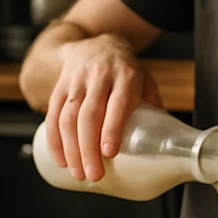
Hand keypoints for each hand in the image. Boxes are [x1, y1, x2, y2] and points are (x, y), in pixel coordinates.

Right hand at [45, 34, 162, 181]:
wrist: (96, 43)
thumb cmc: (126, 71)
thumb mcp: (145, 81)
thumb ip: (152, 108)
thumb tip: (165, 144)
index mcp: (125, 76)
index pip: (117, 103)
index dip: (111, 128)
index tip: (109, 153)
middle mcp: (99, 77)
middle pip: (89, 115)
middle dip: (88, 148)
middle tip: (94, 174)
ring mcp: (76, 81)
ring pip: (68, 117)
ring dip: (70, 149)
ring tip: (78, 173)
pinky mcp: (59, 87)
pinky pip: (52, 115)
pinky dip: (54, 140)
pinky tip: (61, 159)